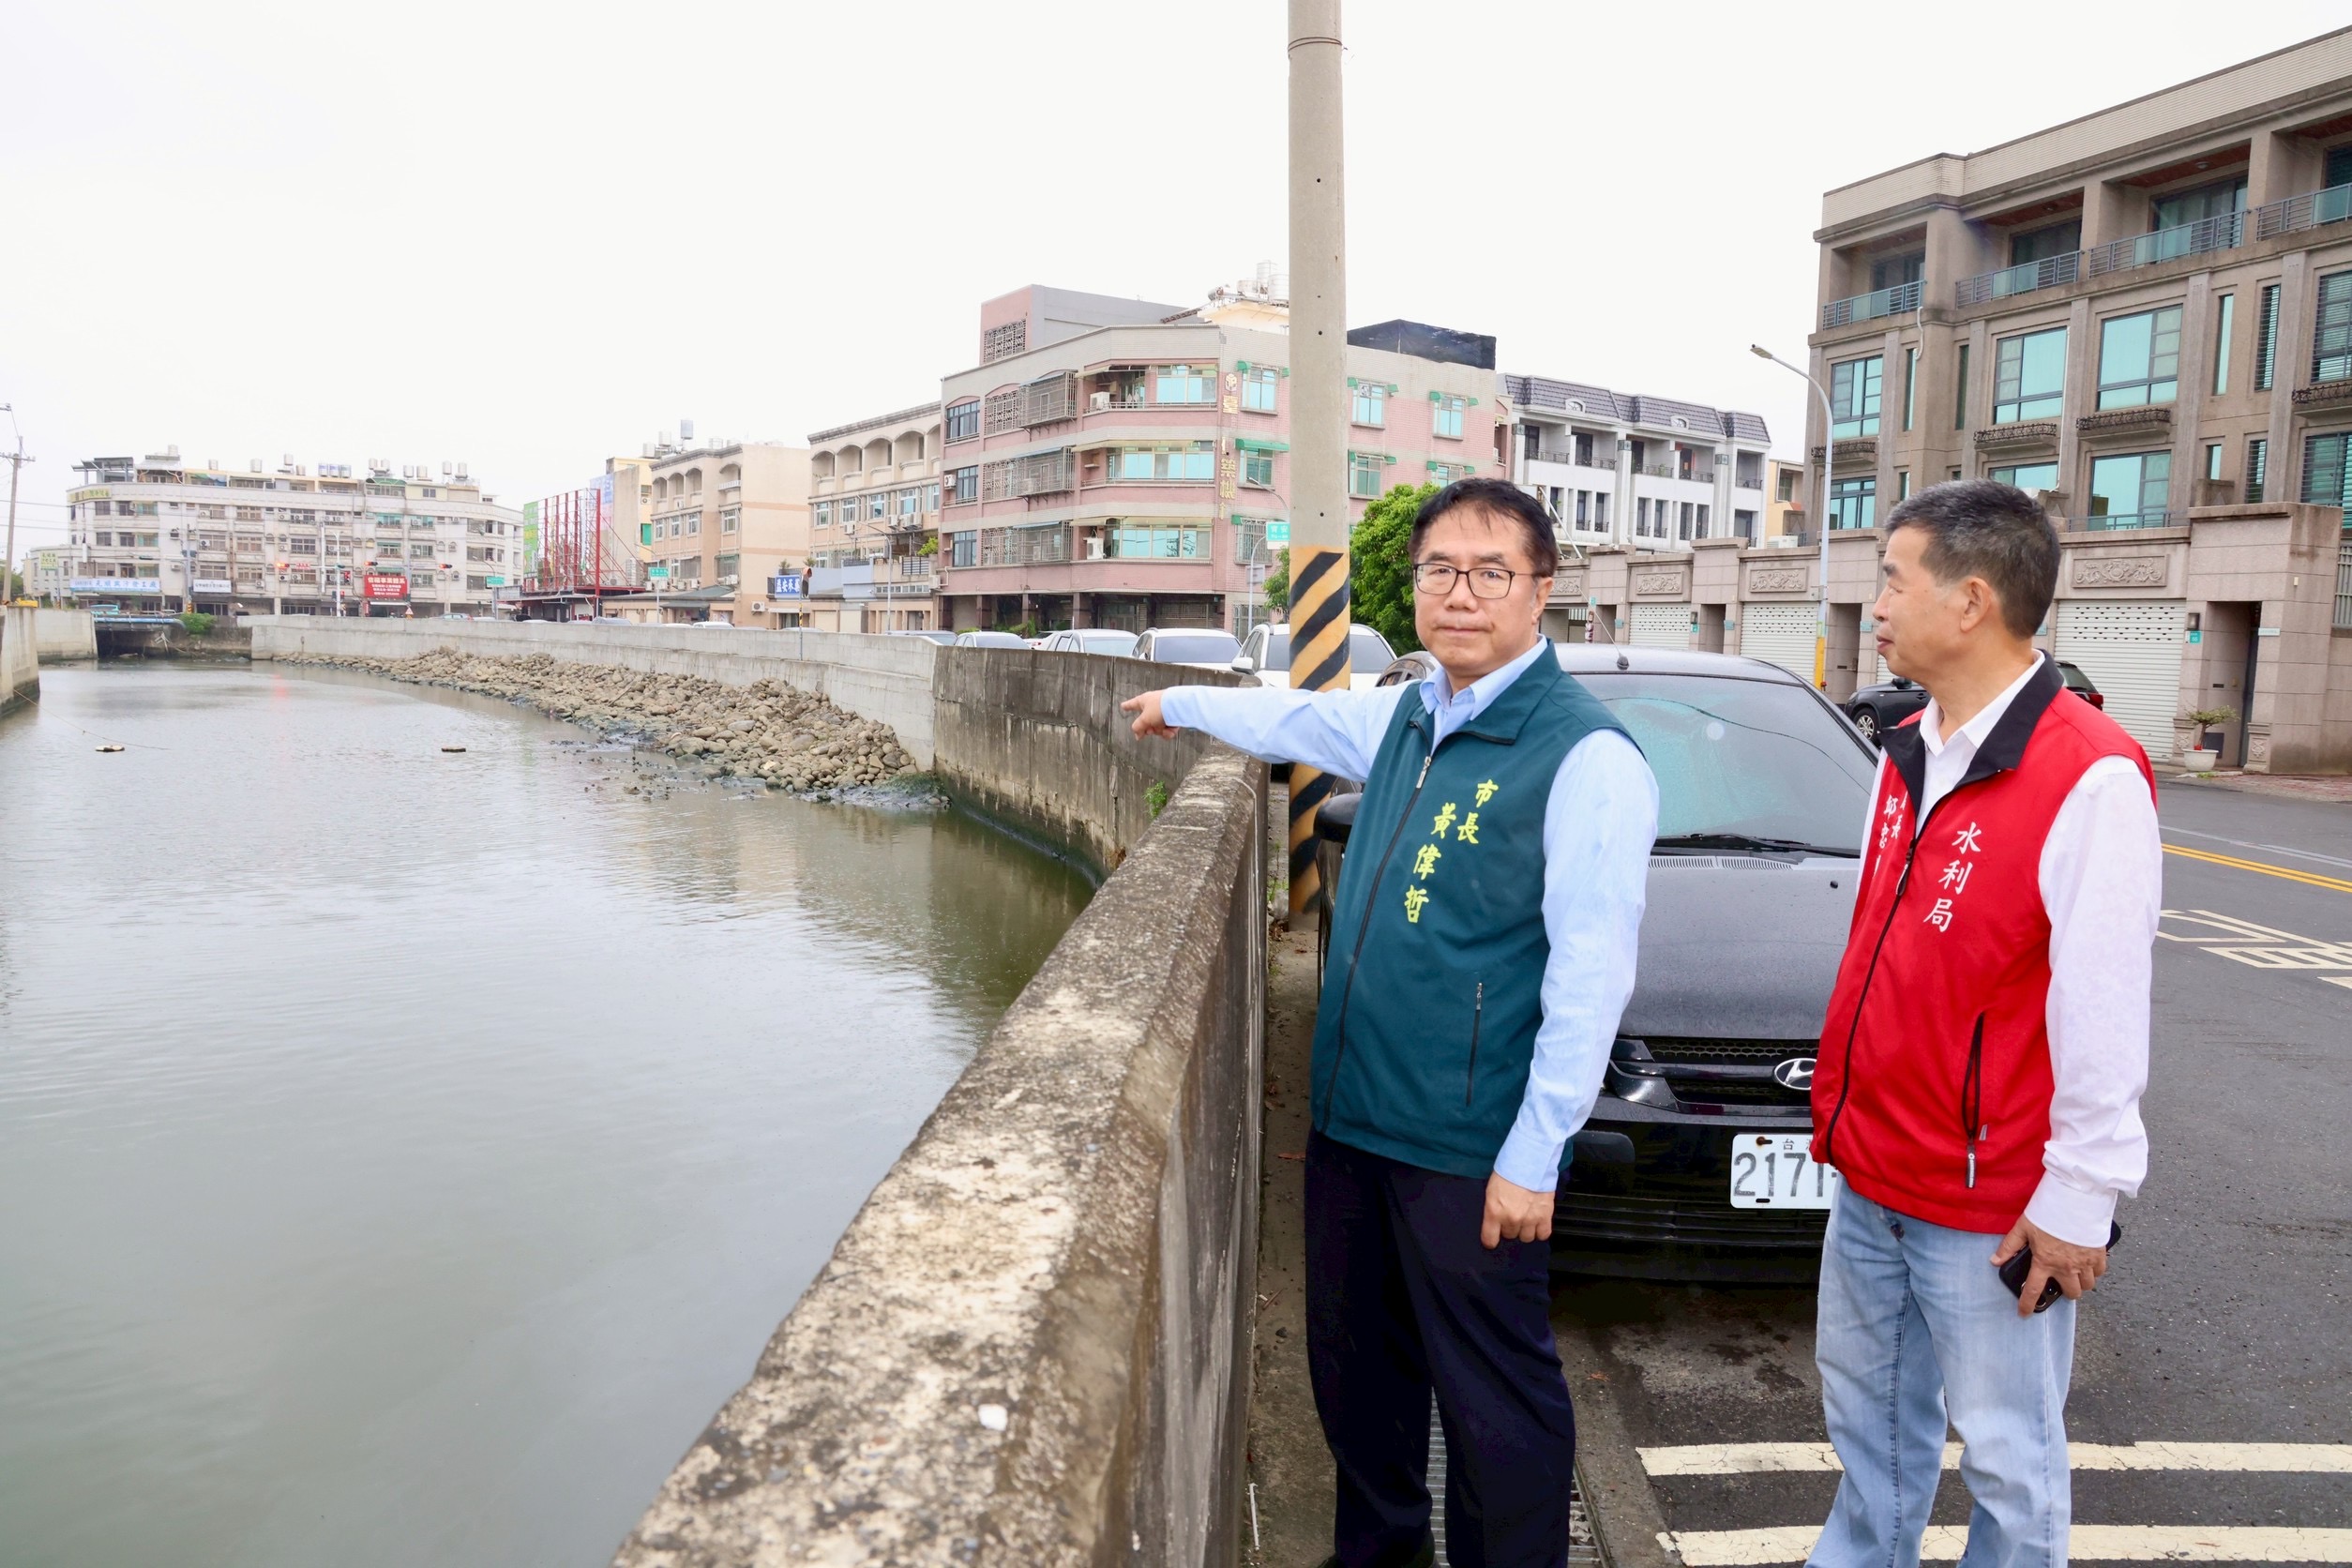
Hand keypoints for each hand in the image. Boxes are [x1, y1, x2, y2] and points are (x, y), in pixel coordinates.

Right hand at [1122, 690, 1179, 739]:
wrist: (1180, 706)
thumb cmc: (1160, 707)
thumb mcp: (1144, 719)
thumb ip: (1138, 728)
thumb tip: (1137, 735)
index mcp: (1144, 701)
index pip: (1132, 704)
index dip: (1127, 706)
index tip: (1123, 706)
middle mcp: (1153, 705)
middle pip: (1146, 722)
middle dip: (1149, 728)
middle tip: (1150, 730)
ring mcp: (1164, 711)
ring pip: (1157, 727)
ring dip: (1159, 730)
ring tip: (1163, 727)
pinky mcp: (1173, 717)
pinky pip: (1167, 729)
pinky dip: (1169, 731)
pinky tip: (1171, 730)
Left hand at [1481, 1172, 1552, 1248]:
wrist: (1530, 1161)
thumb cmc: (1509, 1170)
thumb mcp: (1492, 1190)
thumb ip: (1493, 1208)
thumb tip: (1495, 1219)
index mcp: (1495, 1212)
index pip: (1490, 1239)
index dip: (1490, 1240)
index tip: (1492, 1238)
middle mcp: (1512, 1219)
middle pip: (1510, 1236)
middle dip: (1510, 1227)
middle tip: (1512, 1215)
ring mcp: (1529, 1220)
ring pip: (1526, 1237)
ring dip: (1525, 1229)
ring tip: (1526, 1218)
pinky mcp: (1545, 1216)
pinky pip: (1543, 1234)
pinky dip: (1540, 1230)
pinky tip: (1537, 1222)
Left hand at [1991, 1216, 2108, 1316]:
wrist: (2076, 1200)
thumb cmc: (2049, 1212)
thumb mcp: (2023, 1227)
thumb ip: (2009, 1246)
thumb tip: (1995, 1260)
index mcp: (2045, 1261)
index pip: (2033, 1290)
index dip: (2027, 1304)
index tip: (2024, 1313)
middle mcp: (2066, 1266)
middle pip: (2070, 1293)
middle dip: (2065, 1291)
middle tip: (2060, 1281)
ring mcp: (2084, 1262)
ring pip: (2086, 1285)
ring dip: (2080, 1282)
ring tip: (2074, 1272)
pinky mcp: (2098, 1255)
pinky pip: (2099, 1272)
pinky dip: (2094, 1271)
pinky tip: (2087, 1263)